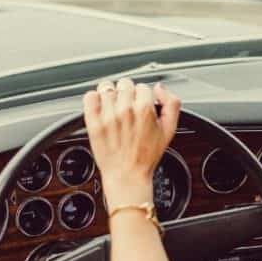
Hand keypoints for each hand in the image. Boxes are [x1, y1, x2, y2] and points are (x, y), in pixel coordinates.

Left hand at [83, 78, 180, 208]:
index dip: (143, 97)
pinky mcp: (93, 122)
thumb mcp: (169, 130)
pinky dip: (93, 99)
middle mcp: (125, 110)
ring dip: (111, 96)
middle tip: (127, 109)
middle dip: (127, 95)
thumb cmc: (147, 156)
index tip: (140, 107)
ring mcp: (107, 116)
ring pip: (107, 88)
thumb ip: (172, 104)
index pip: (142, 86)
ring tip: (113, 110)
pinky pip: (89, 97)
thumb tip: (160, 88)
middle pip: (124, 84)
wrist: (127, 176)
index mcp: (144, 110)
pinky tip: (100, 108)